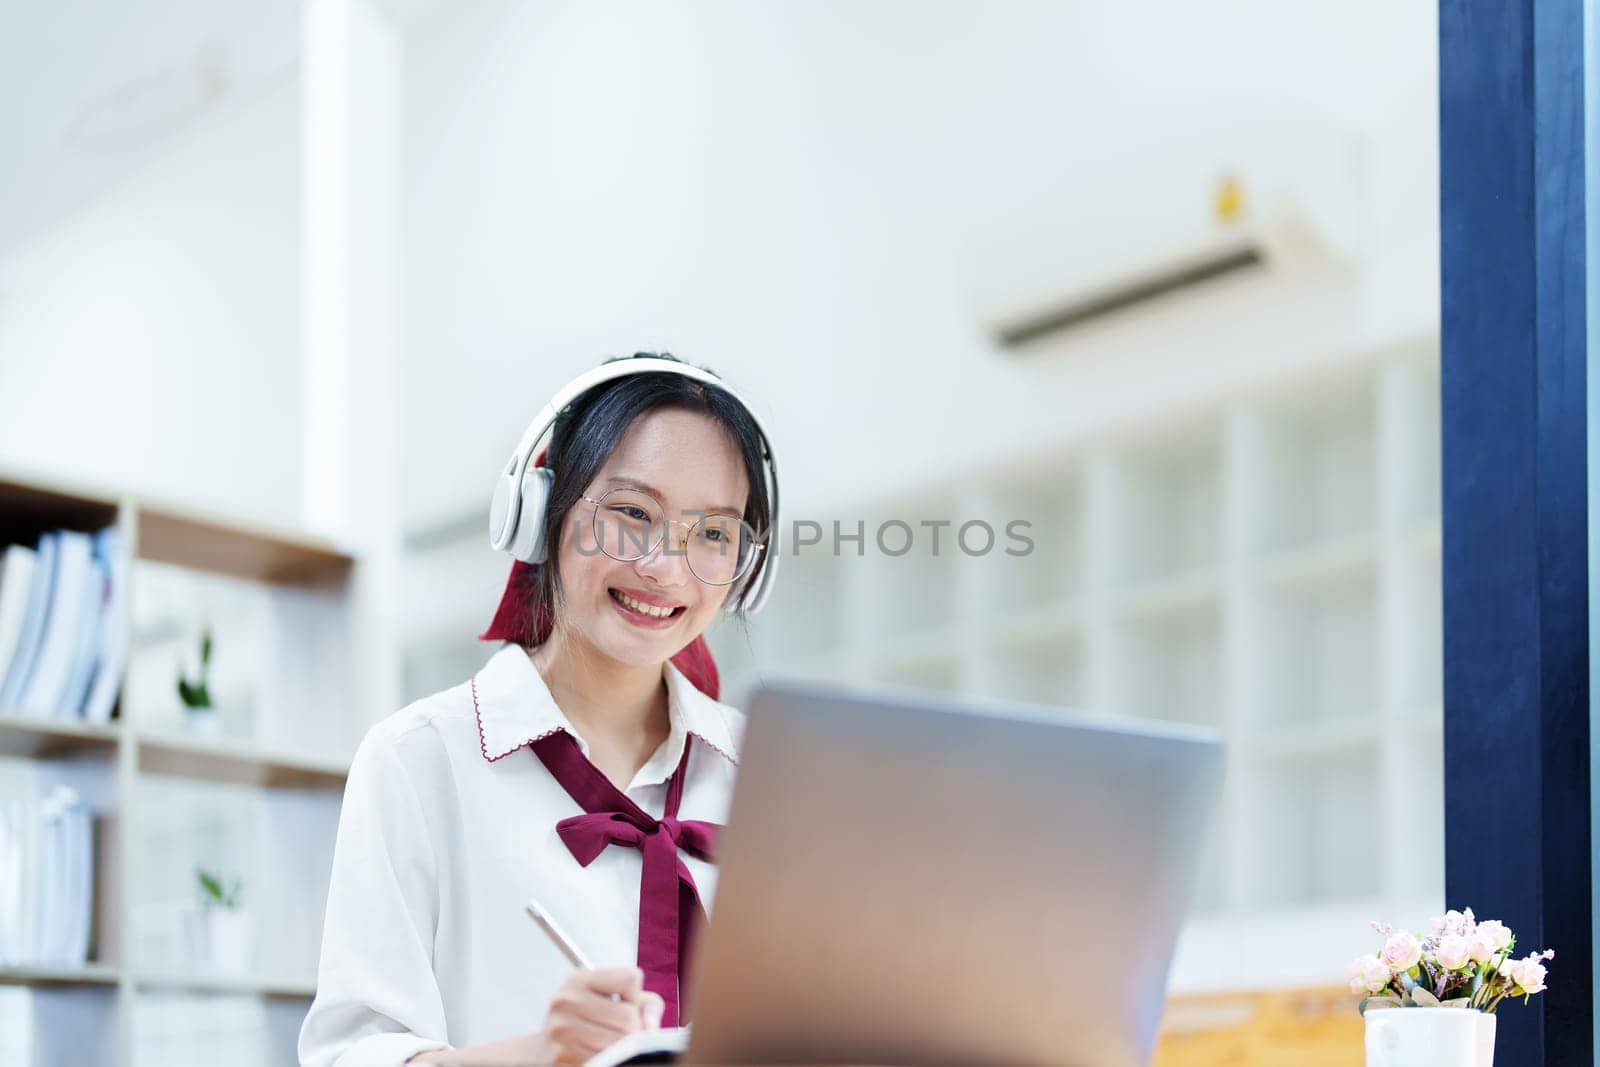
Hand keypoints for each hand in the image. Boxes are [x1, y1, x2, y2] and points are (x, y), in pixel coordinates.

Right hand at [540, 966, 664, 1065]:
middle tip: (615, 1031)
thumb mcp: (612, 999)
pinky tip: (595, 1054)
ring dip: (621, 1048)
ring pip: (620, 1044)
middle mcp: (565, 1000)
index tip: (620, 1003)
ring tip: (605, 1043)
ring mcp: (561, 1030)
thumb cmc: (587, 1022)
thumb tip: (651, 1025)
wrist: (543, 1051)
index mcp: (577, 979)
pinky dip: (609, 1061)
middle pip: (629, 1017)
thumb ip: (646, 1004)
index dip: (634, 995)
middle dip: (632, 1029)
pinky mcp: (560, 1057)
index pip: (630, 978)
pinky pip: (606, 1061)